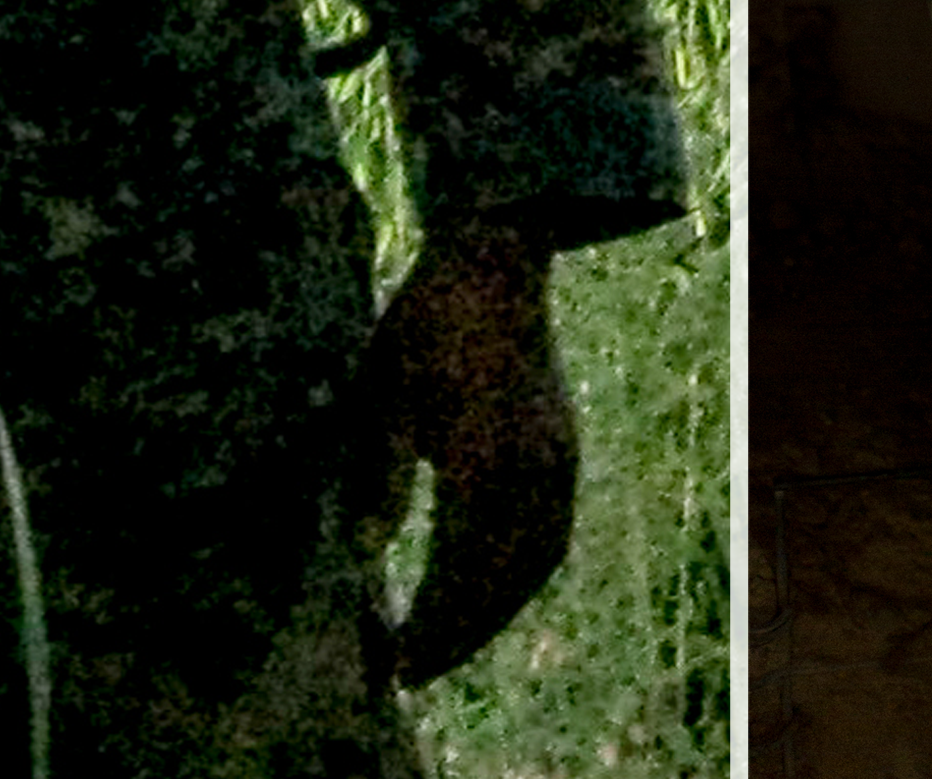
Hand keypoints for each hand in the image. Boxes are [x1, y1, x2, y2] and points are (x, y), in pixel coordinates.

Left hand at [363, 217, 576, 683]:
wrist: (497, 261)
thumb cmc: (428, 322)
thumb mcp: (384, 395)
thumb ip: (379, 476)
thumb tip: (367, 550)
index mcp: (482, 458)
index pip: (458, 569)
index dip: (428, 623)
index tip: (393, 662)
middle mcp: (530, 470)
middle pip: (502, 580)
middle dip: (459, 633)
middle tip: (413, 671)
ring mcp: (557, 459)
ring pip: (535, 562)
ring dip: (495, 611)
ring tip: (451, 643)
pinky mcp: (564, 448)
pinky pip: (551, 534)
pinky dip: (522, 575)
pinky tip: (493, 590)